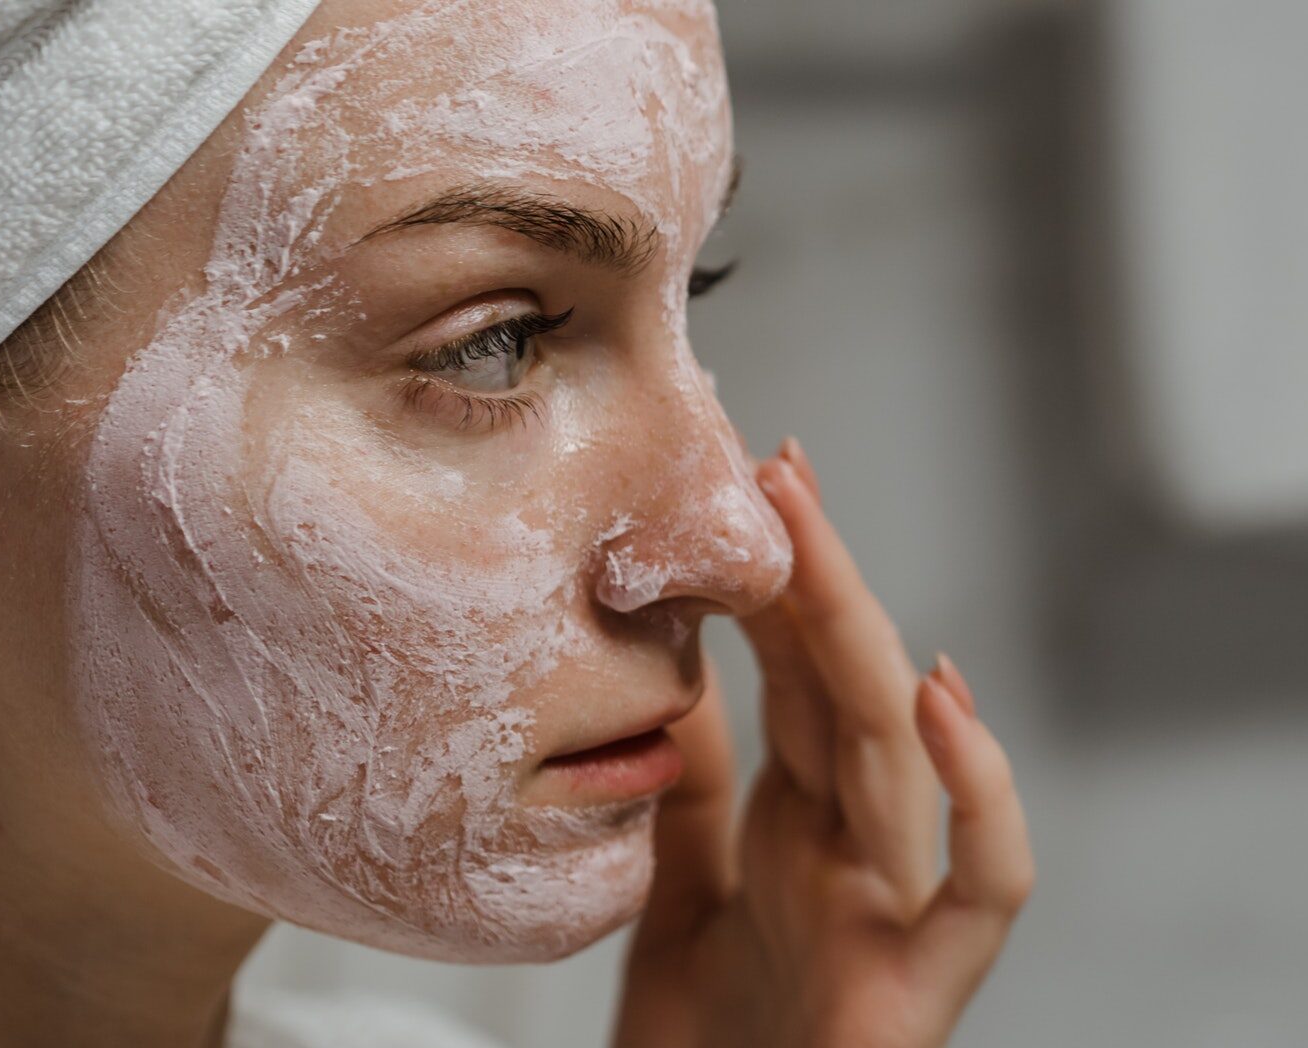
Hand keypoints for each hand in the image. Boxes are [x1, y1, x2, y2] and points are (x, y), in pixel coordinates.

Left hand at [612, 438, 1033, 1047]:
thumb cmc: (704, 1040)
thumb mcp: (676, 885)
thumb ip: (693, 788)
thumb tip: (676, 676)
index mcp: (801, 817)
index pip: (800, 671)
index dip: (780, 582)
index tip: (750, 487)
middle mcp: (855, 843)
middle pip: (845, 686)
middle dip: (816, 574)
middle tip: (774, 469)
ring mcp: (893, 903)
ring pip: (899, 750)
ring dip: (861, 633)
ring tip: (808, 532)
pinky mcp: (919, 982)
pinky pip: (985, 886)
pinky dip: (980, 793)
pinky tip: (937, 699)